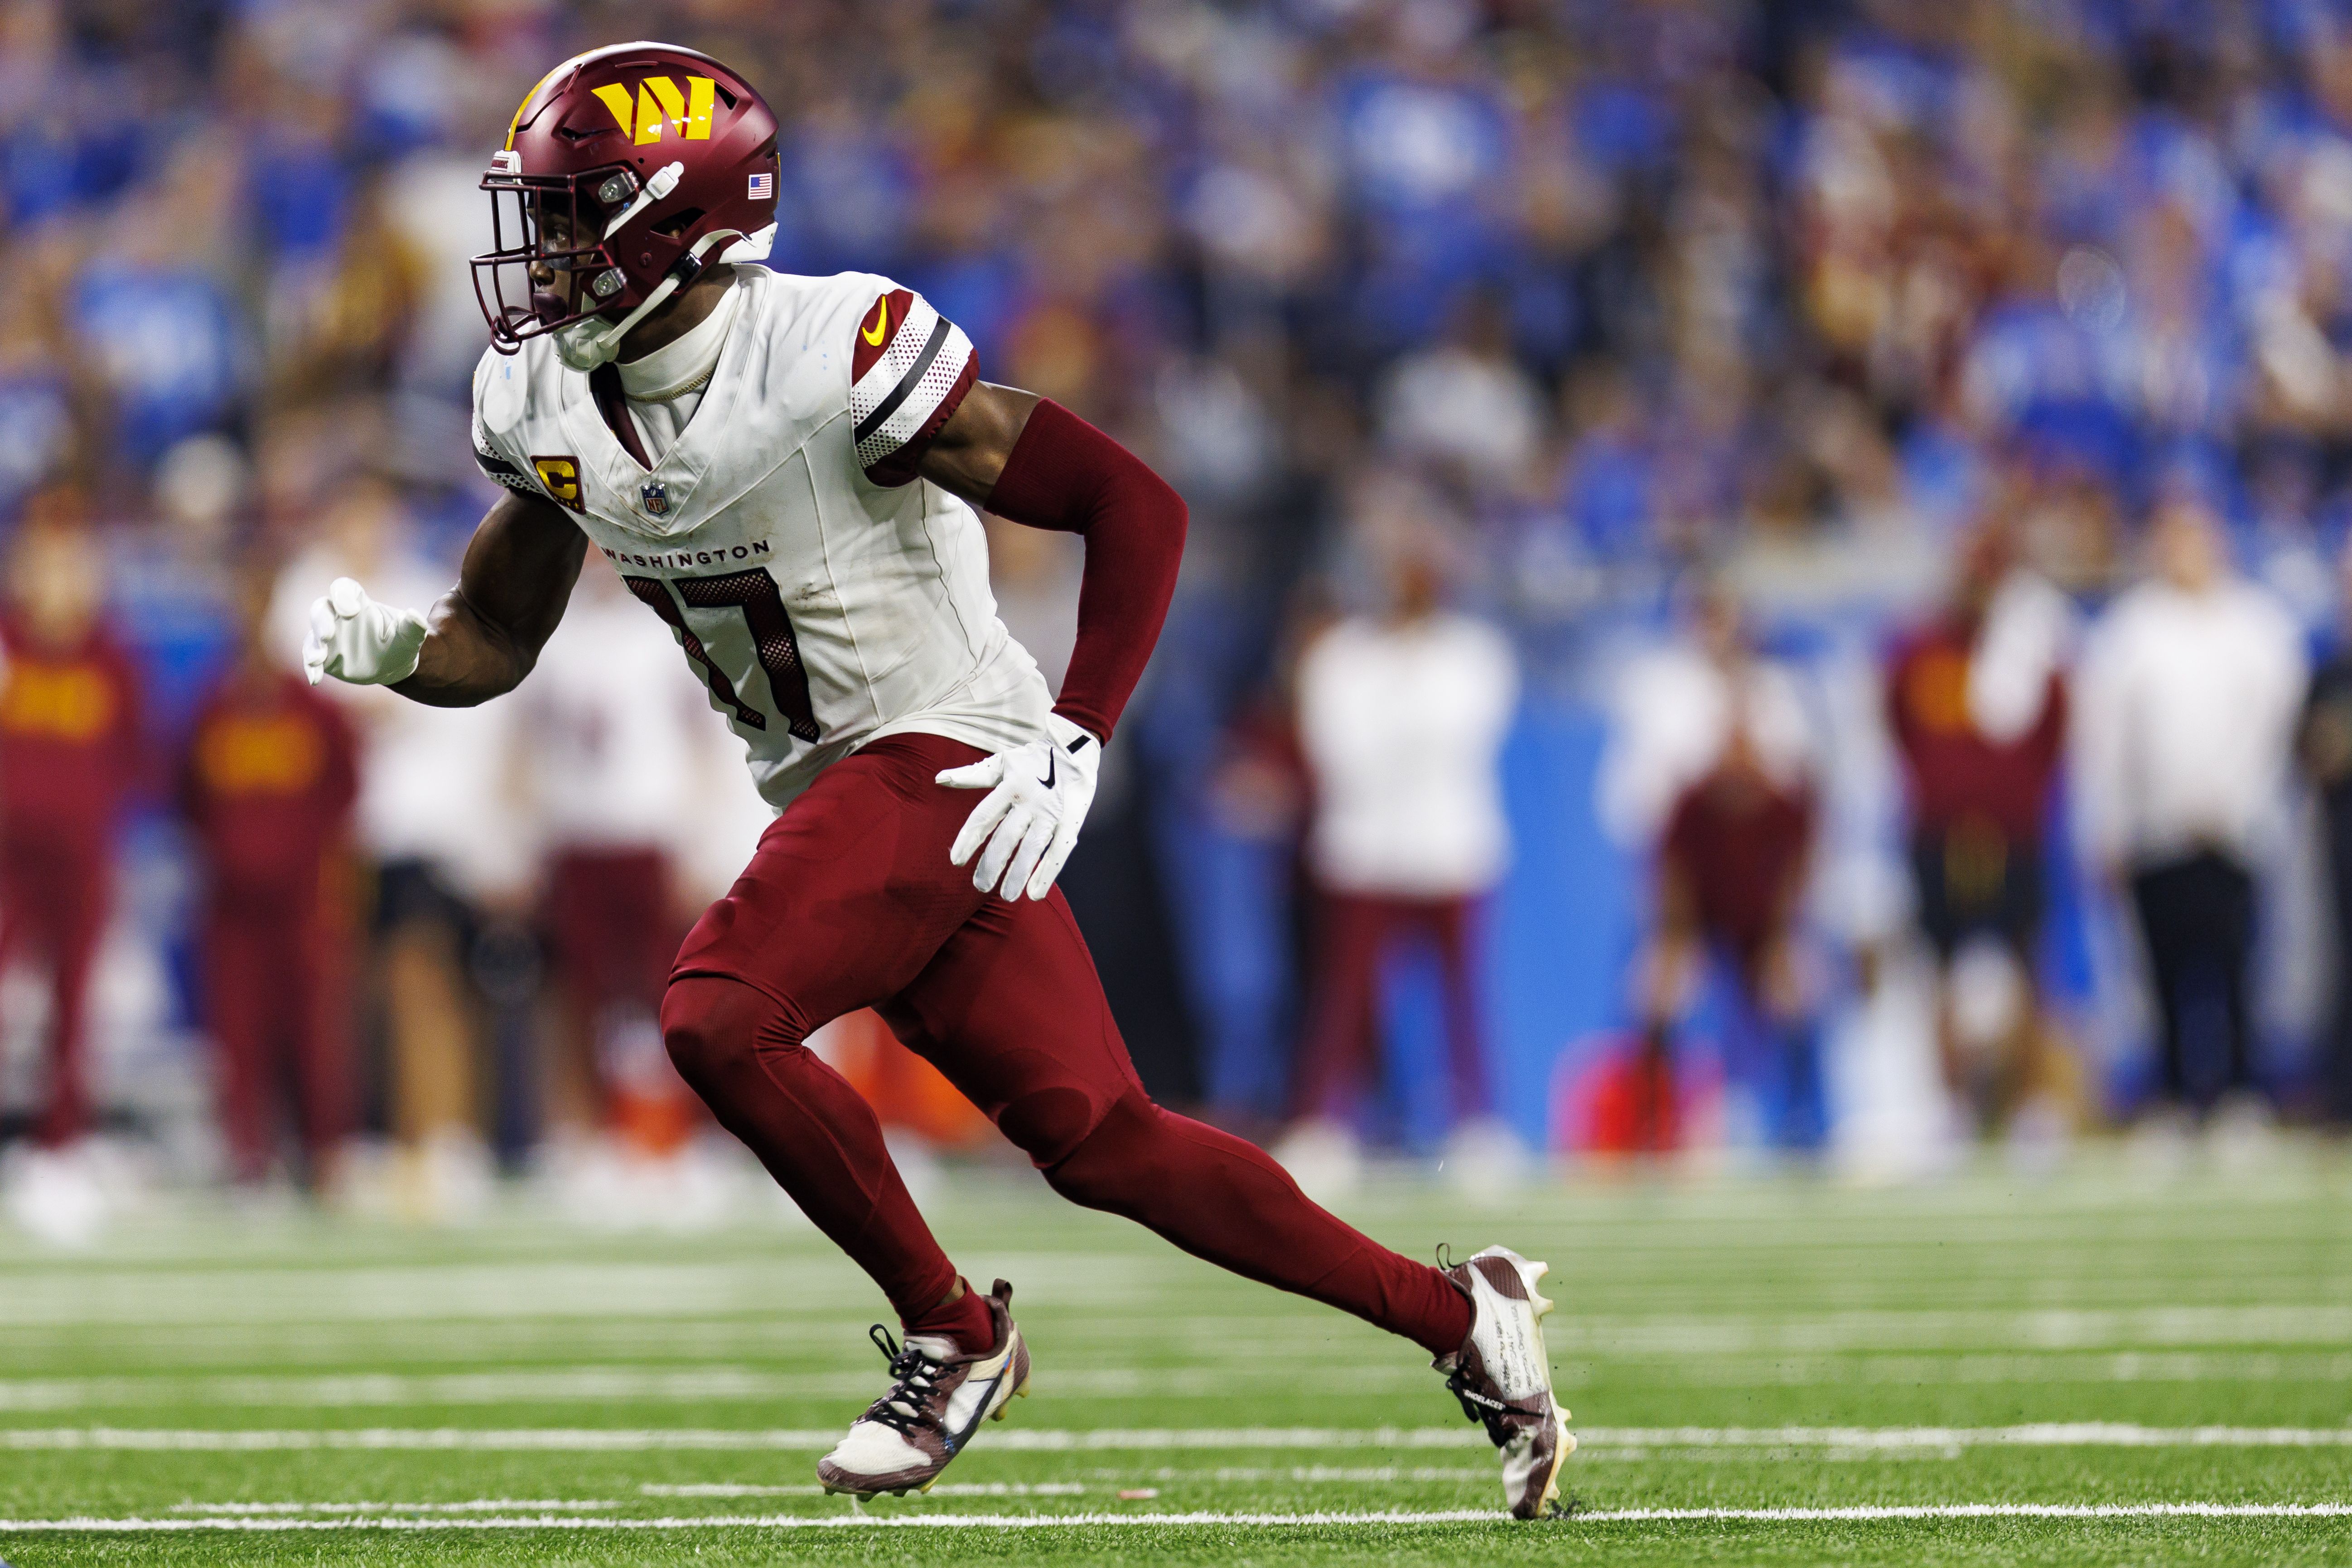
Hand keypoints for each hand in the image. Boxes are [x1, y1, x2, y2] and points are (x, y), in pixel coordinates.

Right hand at [304, 577, 427, 686]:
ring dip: (314, 645)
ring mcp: (330, 636)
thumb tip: (415, 616)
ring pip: (314, 634)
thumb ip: (414, 625)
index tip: (351, 610)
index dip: (342, 595)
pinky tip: (315, 679)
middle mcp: (339, 617)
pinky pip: (311, 657)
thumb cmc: (402, 642)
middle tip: (329, 634)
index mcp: (359, 604)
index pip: (343, 588)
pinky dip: (311, 667)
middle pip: (321, 609)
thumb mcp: (412, 635)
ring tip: (318, 659)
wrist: (396, 664)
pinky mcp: (325, 655)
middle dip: (321, 620)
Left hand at [938, 713, 1100, 900]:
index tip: (956, 860)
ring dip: (1018, 875)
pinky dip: (1047, 873)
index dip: (968, 840)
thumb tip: (939, 779)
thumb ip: (972, 775)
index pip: (983, 817)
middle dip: (991, 865)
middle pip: (1006, 838)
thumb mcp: (1002, 762)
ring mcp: (1051, 811)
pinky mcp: (1071, 820)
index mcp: (1009, 786)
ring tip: (1006, 897)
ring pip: (1032, 849)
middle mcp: (1029, 800)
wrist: (1075, 746)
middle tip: (979, 886)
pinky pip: (1059, 851)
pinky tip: (1035, 892)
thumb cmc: (1033, 758)